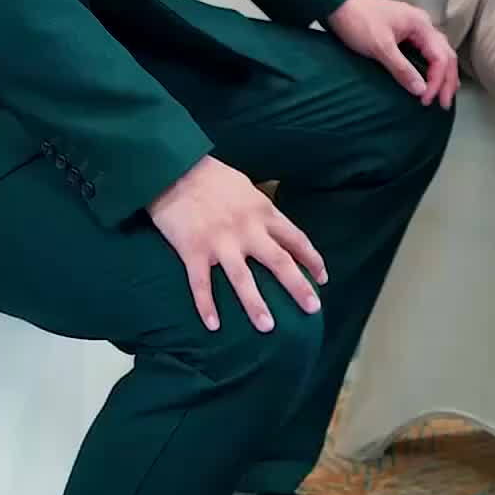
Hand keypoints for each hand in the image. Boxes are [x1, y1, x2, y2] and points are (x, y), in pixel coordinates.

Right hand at [149, 156, 326, 332]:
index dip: (312, 260)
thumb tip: (274, 226)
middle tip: (313, 309)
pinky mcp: (193, 251)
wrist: (172, 167)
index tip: (322, 279)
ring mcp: (220, 242)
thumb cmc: (210, 175)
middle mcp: (247, 229)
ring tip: (268, 327)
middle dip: (299, 287)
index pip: (296, 239)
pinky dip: (206, 306)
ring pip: (243, 280)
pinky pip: (201, 285)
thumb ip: (261, 210)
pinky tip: (213, 326)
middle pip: (279, 262)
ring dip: (256, 305)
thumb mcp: (246, 187)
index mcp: (262, 211)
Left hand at [328, 0, 458, 108]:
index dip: (437, 81)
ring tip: (443, 94)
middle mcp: (423, 24)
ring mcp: (415, 27)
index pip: (440, 57)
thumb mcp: (380, 47)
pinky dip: (433, 66)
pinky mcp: (406, 32)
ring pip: (439, 52)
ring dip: (443, 74)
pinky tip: (431, 78)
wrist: (338, 3)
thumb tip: (421, 90)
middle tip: (443, 103)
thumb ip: (402, 69)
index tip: (426, 99)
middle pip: (446, 54)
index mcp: (421, 25)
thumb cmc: (358, 21)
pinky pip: (427, 51)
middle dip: (447, 80)